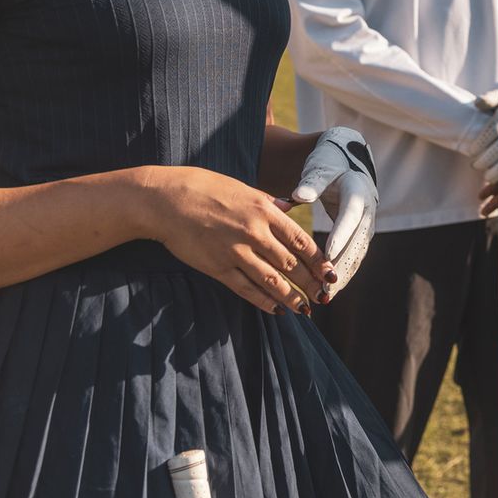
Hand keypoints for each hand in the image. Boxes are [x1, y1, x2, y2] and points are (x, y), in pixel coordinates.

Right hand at [145, 167, 334, 315]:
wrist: (167, 200)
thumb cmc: (204, 188)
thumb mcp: (242, 188)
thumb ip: (268, 202)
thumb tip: (289, 208)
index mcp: (264, 209)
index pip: (300, 240)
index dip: (318, 260)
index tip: (330, 272)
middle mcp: (255, 232)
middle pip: (291, 263)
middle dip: (311, 282)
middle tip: (324, 296)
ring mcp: (236, 251)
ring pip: (272, 281)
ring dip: (291, 297)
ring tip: (304, 309)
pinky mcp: (218, 267)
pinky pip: (246, 289)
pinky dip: (263, 301)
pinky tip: (275, 309)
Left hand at [285, 127, 377, 297]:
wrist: (346, 161)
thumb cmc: (328, 162)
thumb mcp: (320, 167)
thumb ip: (312, 182)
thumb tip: (298, 196)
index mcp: (358, 192)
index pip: (349, 217)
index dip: (339, 237)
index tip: (326, 257)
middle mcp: (367, 210)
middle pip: (356, 242)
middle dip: (340, 267)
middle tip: (324, 288)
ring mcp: (366, 224)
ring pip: (356, 254)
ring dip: (342, 276)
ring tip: (325, 297)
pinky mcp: (360, 234)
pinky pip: (353, 257)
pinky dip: (342, 274)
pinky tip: (329, 291)